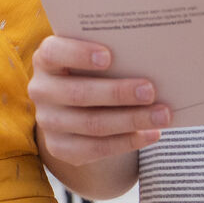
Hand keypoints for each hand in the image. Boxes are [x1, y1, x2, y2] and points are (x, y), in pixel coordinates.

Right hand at [28, 35, 169, 164]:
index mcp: (46, 59)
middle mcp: (41, 90)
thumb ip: (111, 55)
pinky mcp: (59, 147)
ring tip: (162, 115)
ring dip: (131, 120)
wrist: (78, 107)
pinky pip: (95, 149)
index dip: (79, 54)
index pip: (54, 53)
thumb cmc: (93, 72)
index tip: (108, 56)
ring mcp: (48, 121)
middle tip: (150, 91)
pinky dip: (127, 142)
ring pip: (92, 124)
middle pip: (79, 94)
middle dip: (118, 93)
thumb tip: (149, 58)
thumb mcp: (92, 58)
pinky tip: (151, 134)